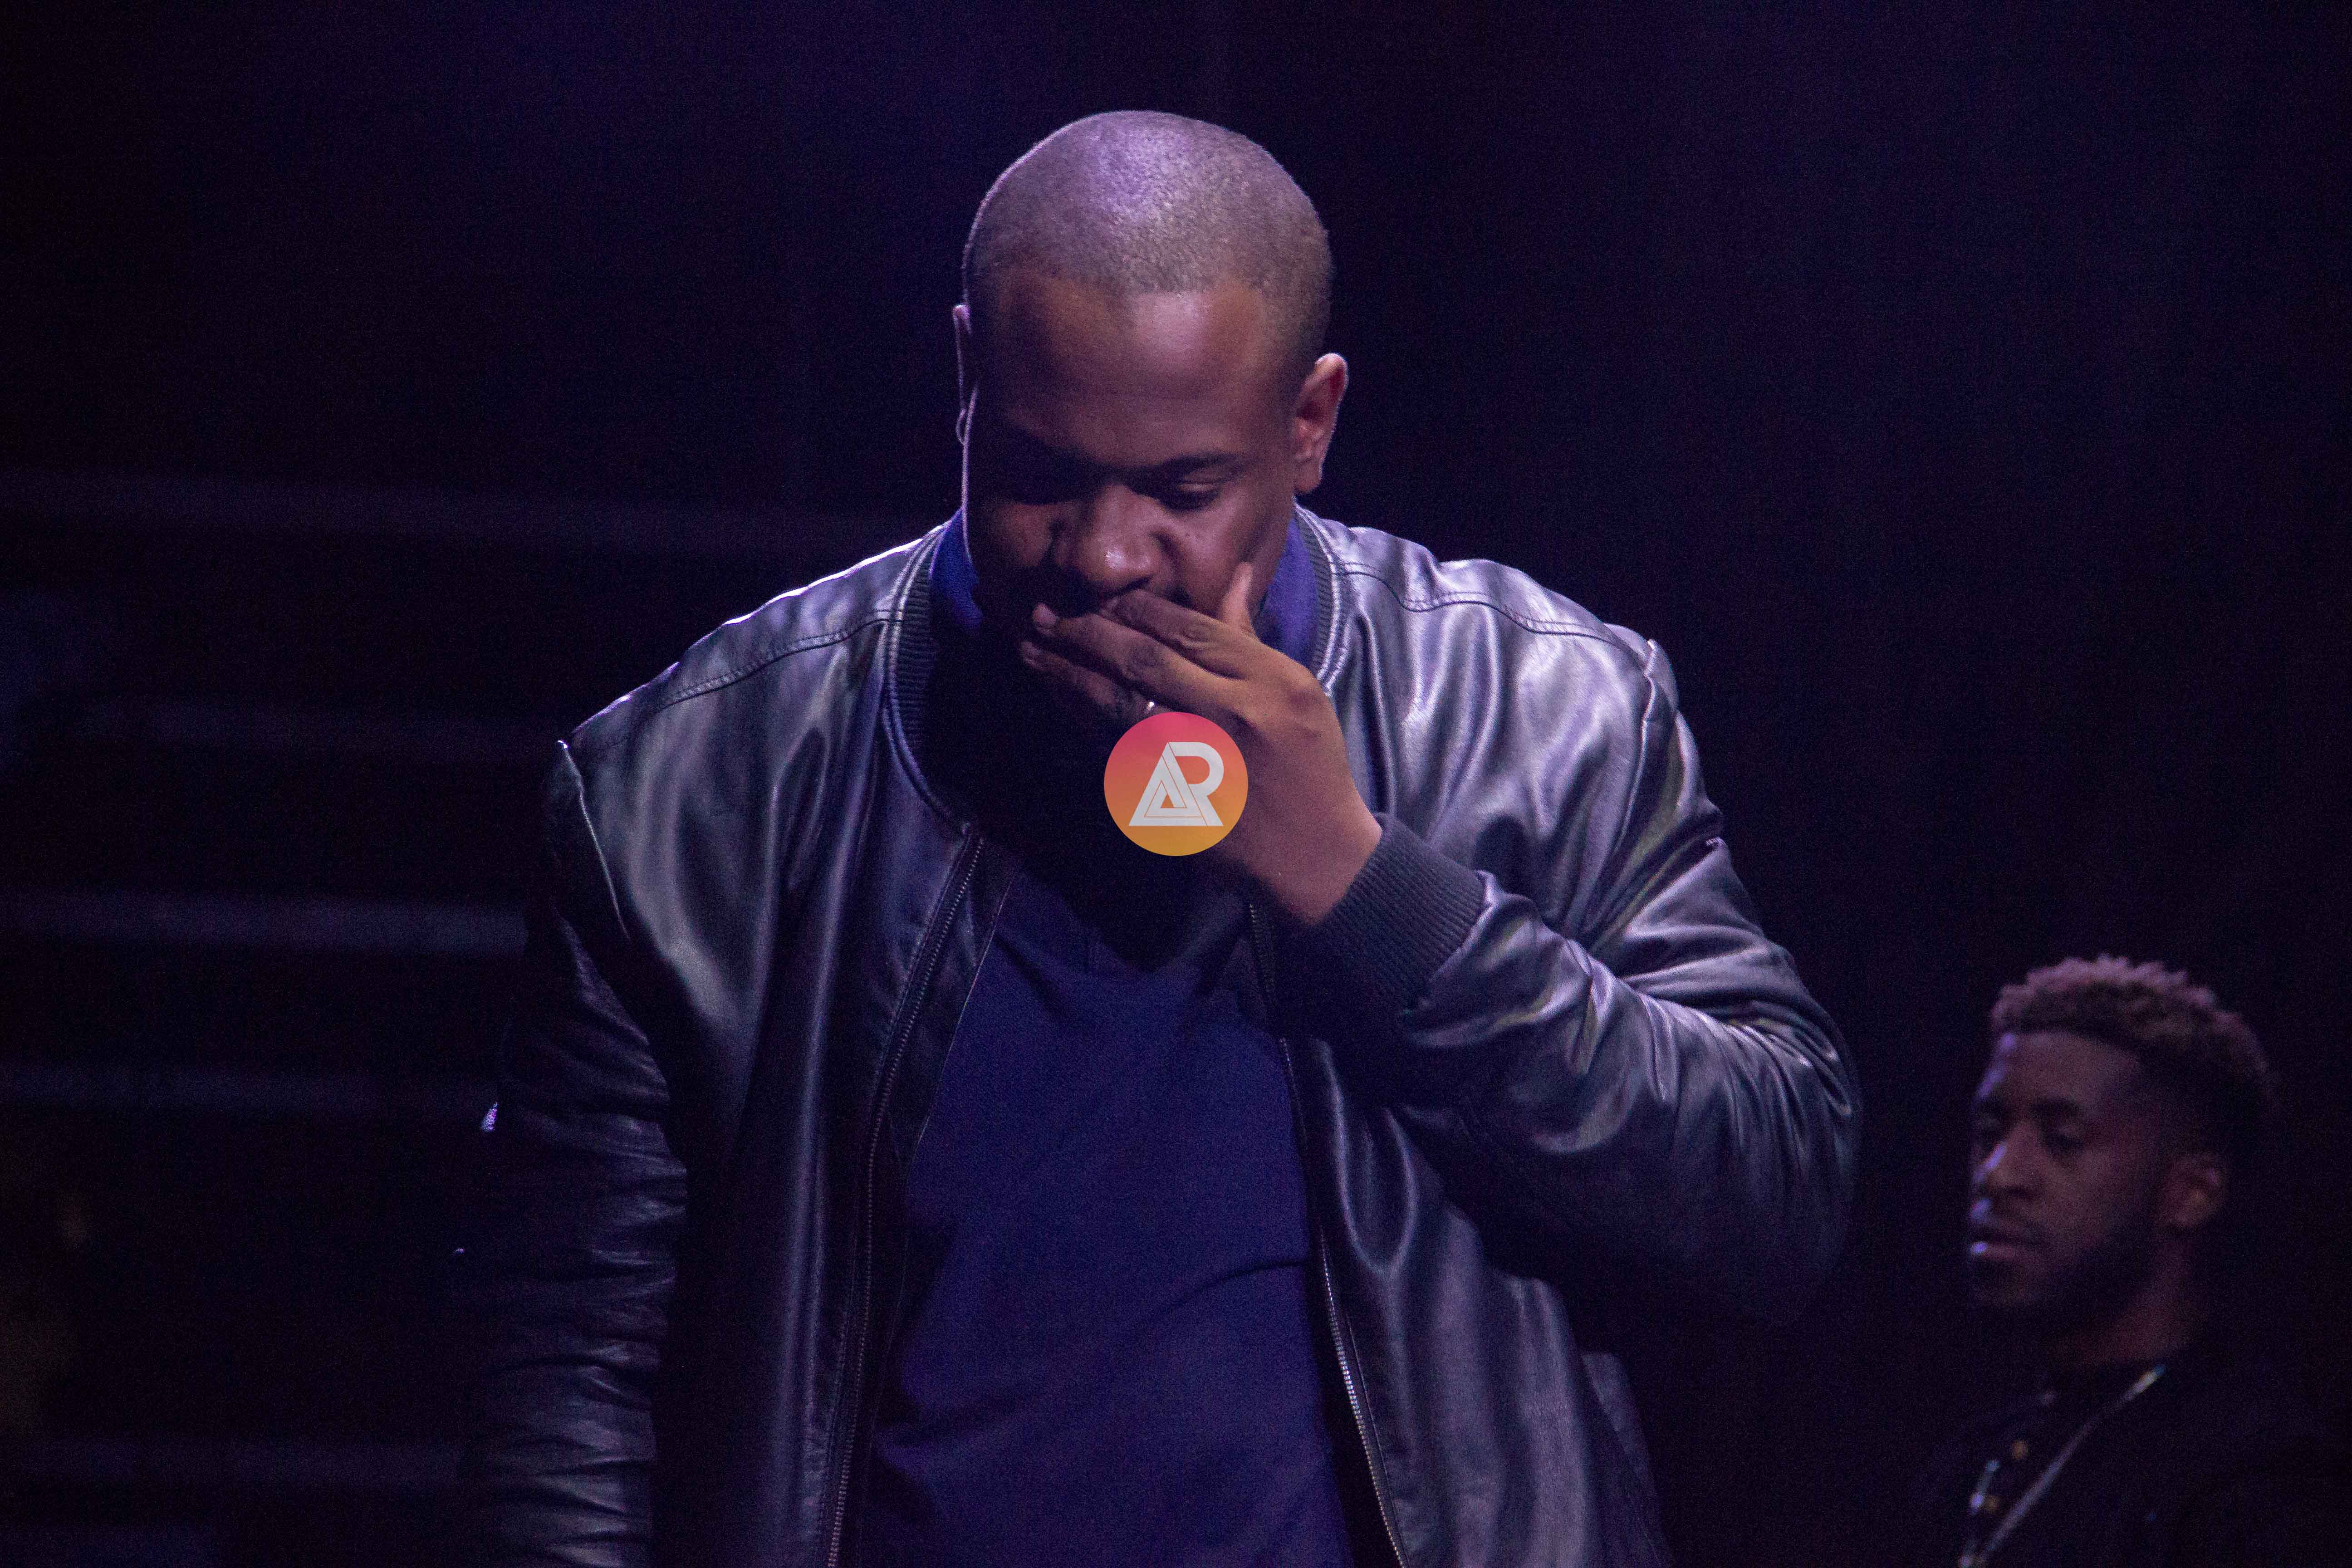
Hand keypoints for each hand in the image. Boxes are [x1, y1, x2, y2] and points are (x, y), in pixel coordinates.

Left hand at [1019, 563, 1381, 924]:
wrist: (1312, 851)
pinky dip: (1081, 719)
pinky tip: (1057, 697)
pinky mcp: (1172, 798)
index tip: (1101, 597)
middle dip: (1087, 633)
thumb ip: (1251, 637)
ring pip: (1117, 704)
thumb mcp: (1296, 689)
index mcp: (1268, 681)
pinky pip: (1114, 748)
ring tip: (1031, 649)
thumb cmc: (1308, 761)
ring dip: (1067, 673)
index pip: (1191, 630)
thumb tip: (1235, 574)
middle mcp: (1229, 716)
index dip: (1138, 609)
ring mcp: (1194, 761)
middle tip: (1043, 614)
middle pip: (1145, 661)